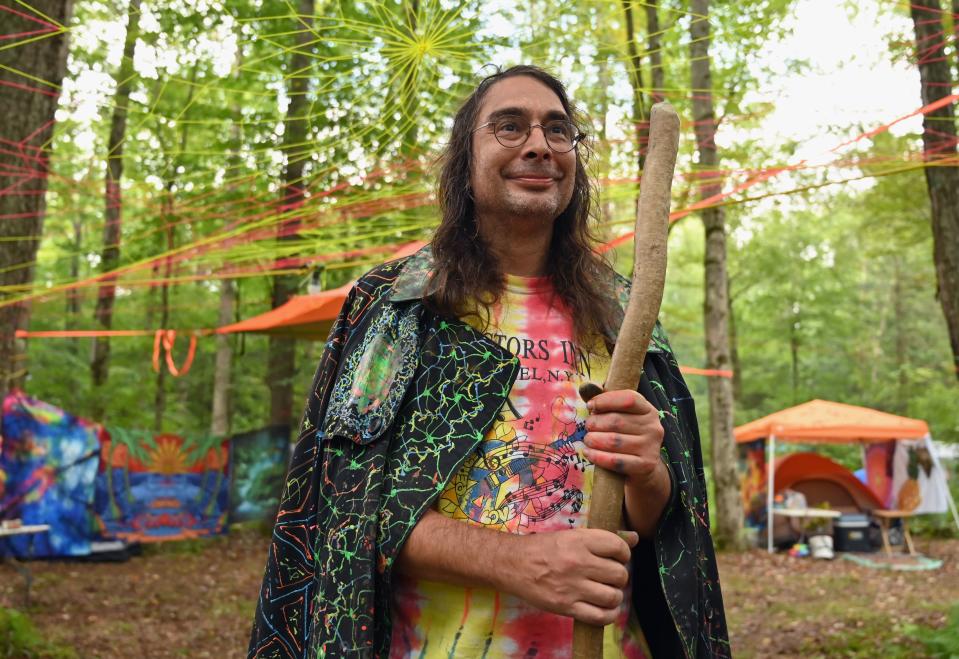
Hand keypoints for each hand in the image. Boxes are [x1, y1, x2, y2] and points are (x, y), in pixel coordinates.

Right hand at [506, 528, 638, 625]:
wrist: (511, 564)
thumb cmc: (542, 548)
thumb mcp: (570, 536)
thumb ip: (603, 538)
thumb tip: (634, 538)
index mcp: (579, 541)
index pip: (618, 547)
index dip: (623, 553)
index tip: (617, 557)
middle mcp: (578, 563)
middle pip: (619, 574)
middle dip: (619, 576)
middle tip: (609, 576)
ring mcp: (572, 587)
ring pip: (613, 596)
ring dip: (614, 596)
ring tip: (606, 591)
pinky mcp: (566, 607)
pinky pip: (600, 617)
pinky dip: (608, 615)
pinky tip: (605, 609)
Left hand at [582, 389, 665, 488]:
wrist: (643, 466)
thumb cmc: (626, 435)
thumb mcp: (620, 416)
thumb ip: (604, 401)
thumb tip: (585, 387)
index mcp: (648, 410)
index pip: (628, 399)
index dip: (605, 400)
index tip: (590, 406)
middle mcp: (653, 427)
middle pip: (616, 421)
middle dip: (595, 423)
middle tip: (588, 427)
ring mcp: (651, 447)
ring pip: (614, 441)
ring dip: (594, 440)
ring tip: (588, 440)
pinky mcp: (645, 465)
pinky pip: (616, 461)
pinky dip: (598, 457)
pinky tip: (588, 453)